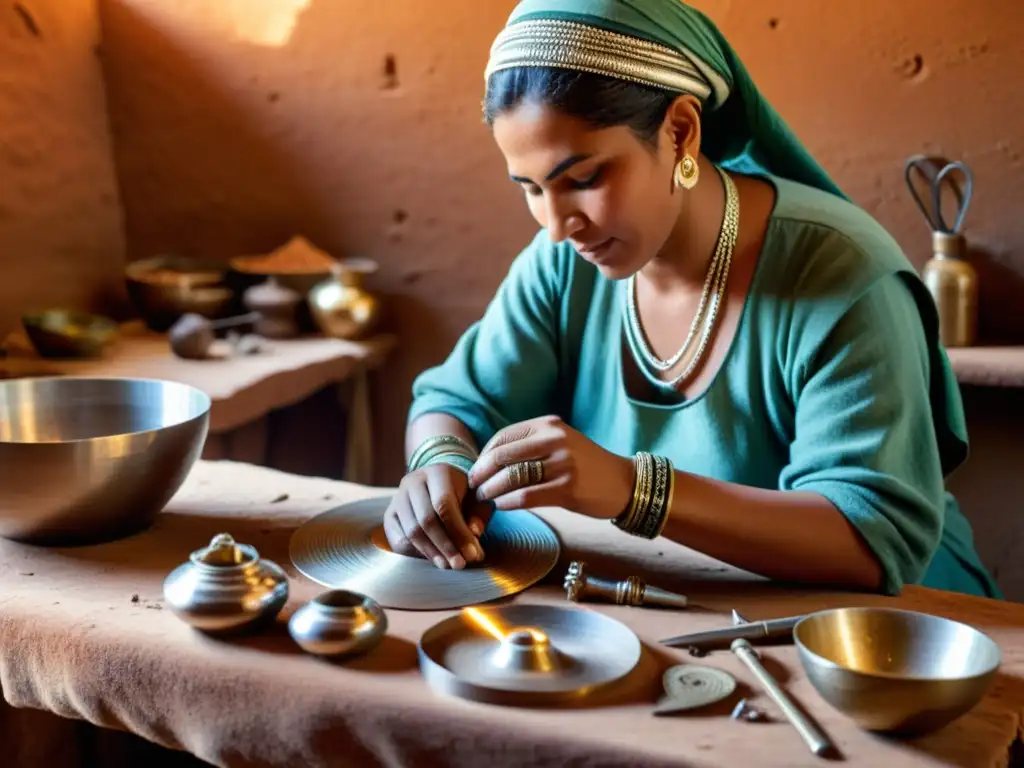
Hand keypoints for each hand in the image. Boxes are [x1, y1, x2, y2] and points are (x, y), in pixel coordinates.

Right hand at [382, 462, 493, 569]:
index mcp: (437, 472)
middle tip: (460, 565)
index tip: (473, 553)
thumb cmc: (462, 494)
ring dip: (431, 553)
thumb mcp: (476, 499)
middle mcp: (413, 482)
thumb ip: (478, 515)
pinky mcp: (389, 515)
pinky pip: (398, 540)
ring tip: (448, 565)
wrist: (437, 485)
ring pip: (411, 532)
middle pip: (426, 520)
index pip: (444, 504)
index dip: (458, 532)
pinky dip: (416, 554)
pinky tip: (433, 559)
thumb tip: (474, 534)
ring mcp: (397, 498)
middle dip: (445, 546)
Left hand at [467, 415, 633, 519]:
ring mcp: (562, 463)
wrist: (623, 483)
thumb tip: (488, 460)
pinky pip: (525, 496)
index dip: (484, 455)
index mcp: (549, 425)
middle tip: (473, 486)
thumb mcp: (559, 443)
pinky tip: (502, 505)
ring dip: (491, 490)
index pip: (503, 437)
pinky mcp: (567, 488)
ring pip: (511, 477)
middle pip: (502, 456)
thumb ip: (530, 446)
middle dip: (481, 473)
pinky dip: (508, 502)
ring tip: (485, 498)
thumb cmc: (585, 466)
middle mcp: (554, 439)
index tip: (476, 470)